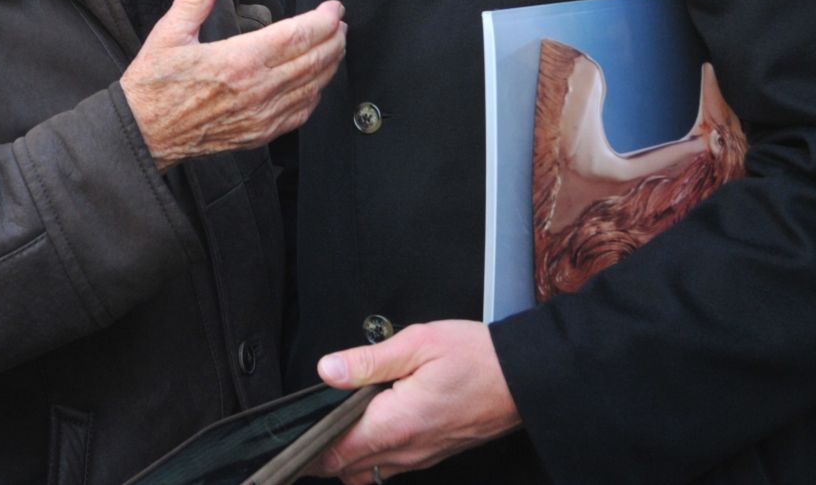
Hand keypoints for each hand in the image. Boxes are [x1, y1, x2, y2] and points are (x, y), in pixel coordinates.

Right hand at [119, 0, 344, 168]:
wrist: (143, 134)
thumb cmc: (154, 86)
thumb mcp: (169, 33)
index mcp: (239, 61)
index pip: (297, 36)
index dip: (322, 20)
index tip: (333, 7)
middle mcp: (257, 90)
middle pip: (313, 60)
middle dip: (334, 39)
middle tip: (340, 23)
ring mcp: (261, 116)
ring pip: (312, 87)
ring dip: (330, 64)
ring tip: (336, 46)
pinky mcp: (258, 134)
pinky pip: (300, 114)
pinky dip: (315, 95)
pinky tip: (316, 84)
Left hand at [312, 321, 522, 481]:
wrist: (524, 379)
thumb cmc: (477, 358)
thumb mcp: (418, 343)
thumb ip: (368, 361)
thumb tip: (329, 370)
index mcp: (397, 423)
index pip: (337, 452)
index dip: (308, 449)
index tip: (291, 439)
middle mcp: (408, 449)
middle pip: (348, 469)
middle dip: (322, 456)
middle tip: (303, 434)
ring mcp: (423, 456)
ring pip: (369, 472)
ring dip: (347, 458)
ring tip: (333, 430)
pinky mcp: (435, 452)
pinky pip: (393, 466)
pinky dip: (373, 457)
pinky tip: (369, 430)